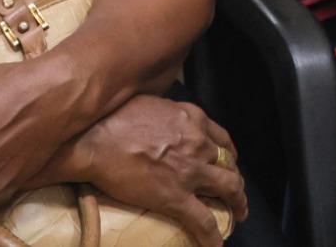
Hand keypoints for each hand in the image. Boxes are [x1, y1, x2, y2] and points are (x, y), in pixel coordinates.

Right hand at [62, 96, 246, 246]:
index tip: (228, 161)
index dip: (229, 153)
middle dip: (237, 180)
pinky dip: (214, 236)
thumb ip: (167, 114)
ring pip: (229, 188)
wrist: (96, 139)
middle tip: (236, 192)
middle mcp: (198, 143)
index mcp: (193, 119)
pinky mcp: (175, 197)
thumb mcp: (152, 102)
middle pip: (229, 164)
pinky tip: (217, 246)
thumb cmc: (114, 116)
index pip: (222, 138)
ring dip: (238, 202)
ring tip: (239, 213)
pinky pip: (203, 221)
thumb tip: (163, 121)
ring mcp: (190, 171)